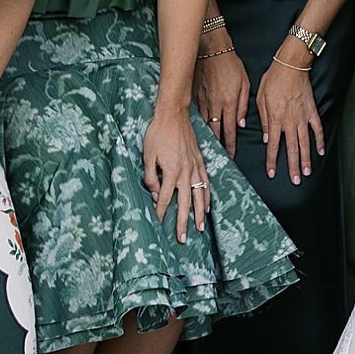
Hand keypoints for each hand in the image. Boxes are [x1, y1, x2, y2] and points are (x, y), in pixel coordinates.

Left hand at [143, 102, 207, 241]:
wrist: (174, 114)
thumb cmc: (157, 133)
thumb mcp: (147, 156)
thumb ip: (150, 178)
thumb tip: (153, 195)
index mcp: (171, 171)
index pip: (163, 199)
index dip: (160, 214)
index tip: (157, 226)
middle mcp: (185, 172)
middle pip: (185, 203)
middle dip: (183, 222)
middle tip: (183, 239)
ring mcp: (195, 167)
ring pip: (199, 195)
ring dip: (199, 214)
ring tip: (199, 228)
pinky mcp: (200, 162)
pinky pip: (206, 183)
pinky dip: (207, 196)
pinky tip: (207, 207)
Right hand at [193, 46, 250, 153]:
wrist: (211, 50)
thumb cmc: (230, 65)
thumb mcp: (244, 83)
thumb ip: (244, 105)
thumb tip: (241, 124)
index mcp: (229, 102)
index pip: (229, 130)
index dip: (230, 145)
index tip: (231, 156)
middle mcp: (215, 104)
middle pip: (215, 131)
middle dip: (218, 146)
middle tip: (220, 157)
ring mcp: (202, 101)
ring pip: (204, 125)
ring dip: (207, 138)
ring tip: (209, 149)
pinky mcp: (194, 97)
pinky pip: (196, 115)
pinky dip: (198, 125)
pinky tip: (197, 133)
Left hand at [257, 51, 322, 184]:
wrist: (291, 65)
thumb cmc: (273, 79)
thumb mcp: (260, 98)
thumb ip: (264, 120)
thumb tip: (266, 138)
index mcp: (275, 119)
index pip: (274, 145)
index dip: (273, 161)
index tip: (272, 173)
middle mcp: (290, 121)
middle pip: (292, 149)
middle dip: (293, 166)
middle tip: (295, 180)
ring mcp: (303, 117)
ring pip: (305, 142)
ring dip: (307, 159)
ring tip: (307, 172)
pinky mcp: (312, 111)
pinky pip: (317, 129)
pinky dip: (320, 141)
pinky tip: (320, 152)